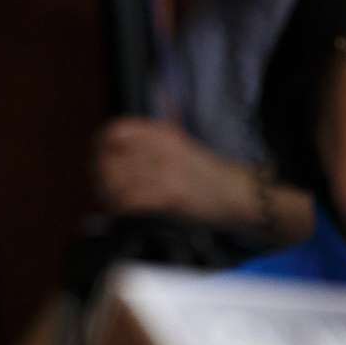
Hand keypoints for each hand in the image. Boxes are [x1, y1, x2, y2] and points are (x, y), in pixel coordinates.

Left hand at [91, 118, 257, 228]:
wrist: (244, 196)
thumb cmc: (211, 179)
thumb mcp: (181, 148)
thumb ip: (150, 147)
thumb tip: (114, 150)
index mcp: (164, 133)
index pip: (116, 131)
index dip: (102, 148)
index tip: (100, 161)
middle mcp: (162, 147)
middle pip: (110, 157)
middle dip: (102, 177)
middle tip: (105, 189)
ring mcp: (166, 170)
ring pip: (116, 179)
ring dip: (110, 195)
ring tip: (116, 203)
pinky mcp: (170, 194)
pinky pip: (131, 199)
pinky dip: (123, 208)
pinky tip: (127, 213)